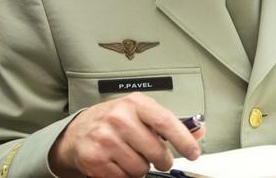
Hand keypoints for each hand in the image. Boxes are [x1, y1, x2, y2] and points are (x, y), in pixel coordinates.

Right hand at [49, 92, 204, 177]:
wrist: (77, 132)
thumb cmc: (113, 120)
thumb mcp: (141, 113)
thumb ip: (169, 123)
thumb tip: (198, 132)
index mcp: (135, 103)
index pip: (165, 122)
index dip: (183, 140)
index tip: (193, 153)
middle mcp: (119, 119)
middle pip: (156, 151)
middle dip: (161, 160)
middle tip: (157, 158)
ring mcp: (106, 139)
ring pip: (141, 169)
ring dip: (141, 168)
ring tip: (132, 156)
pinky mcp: (95, 160)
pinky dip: (126, 175)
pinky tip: (120, 163)